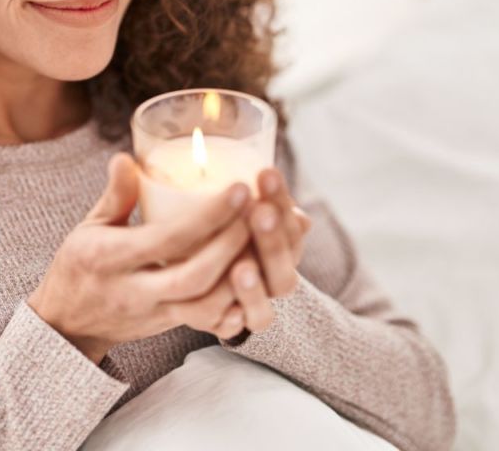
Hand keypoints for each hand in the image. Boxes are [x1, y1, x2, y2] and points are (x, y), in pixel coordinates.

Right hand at [27, 152, 259, 363]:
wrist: (68, 323)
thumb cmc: (80, 265)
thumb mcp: (89, 227)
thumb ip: (114, 195)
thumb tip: (126, 158)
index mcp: (109, 259)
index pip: (166, 239)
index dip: (208, 217)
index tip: (240, 189)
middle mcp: (132, 291)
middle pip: (193, 277)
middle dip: (232, 246)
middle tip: (261, 212)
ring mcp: (153, 313)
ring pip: (206, 307)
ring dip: (240, 277)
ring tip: (264, 240)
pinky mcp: (169, 325)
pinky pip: (208, 321)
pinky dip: (236, 302)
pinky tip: (256, 276)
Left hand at [213, 166, 311, 338]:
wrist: (207, 279)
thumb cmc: (216, 225)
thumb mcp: (229, 206)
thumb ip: (244, 193)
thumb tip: (256, 168)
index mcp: (281, 243)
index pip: (291, 222)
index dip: (281, 200)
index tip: (265, 173)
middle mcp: (274, 275)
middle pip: (284, 266)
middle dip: (273, 239)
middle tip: (260, 212)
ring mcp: (256, 302)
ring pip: (266, 301)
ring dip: (255, 286)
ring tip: (241, 268)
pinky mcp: (231, 324)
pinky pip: (238, 328)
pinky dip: (236, 319)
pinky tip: (228, 310)